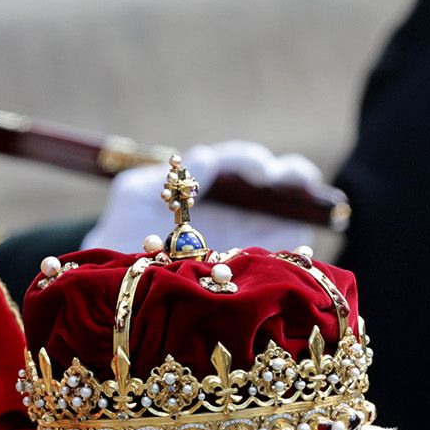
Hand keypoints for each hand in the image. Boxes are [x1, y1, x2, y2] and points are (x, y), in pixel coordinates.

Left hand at [83, 140, 322, 254]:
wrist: (117, 274)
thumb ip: (167, 172)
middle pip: (275, 178)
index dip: (252, 161)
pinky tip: (306, 243)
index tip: (259, 172)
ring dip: (304, 201)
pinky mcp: (253, 261)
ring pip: (288, 209)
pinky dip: (300, 242)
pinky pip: (285, 249)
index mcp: (208, 180)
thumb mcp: (133, 194)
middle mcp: (232, 202)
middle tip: (293, 182)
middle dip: (291, 173)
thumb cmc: (123, 227)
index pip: (238, 161)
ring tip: (312, 203)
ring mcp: (247, 231)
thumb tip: (205, 155)